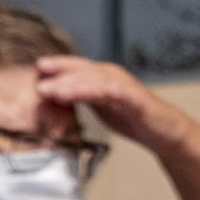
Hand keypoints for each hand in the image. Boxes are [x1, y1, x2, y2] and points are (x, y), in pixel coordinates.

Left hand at [25, 54, 157, 145]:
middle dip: (59, 72)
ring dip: (72, 83)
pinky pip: (113, 93)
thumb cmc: (131, 118)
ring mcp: (124, 86)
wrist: (164, 131)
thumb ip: (79, 100)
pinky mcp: (135, 99)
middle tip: (37, 78)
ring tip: (52, 91)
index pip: (75, 68)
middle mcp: (111, 76)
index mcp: (101, 77)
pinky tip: (83, 95)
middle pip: (81, 70)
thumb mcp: (99, 107)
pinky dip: (97, 92)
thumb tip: (50, 99)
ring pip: (94, 79)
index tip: (34, 72)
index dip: (56, 67)